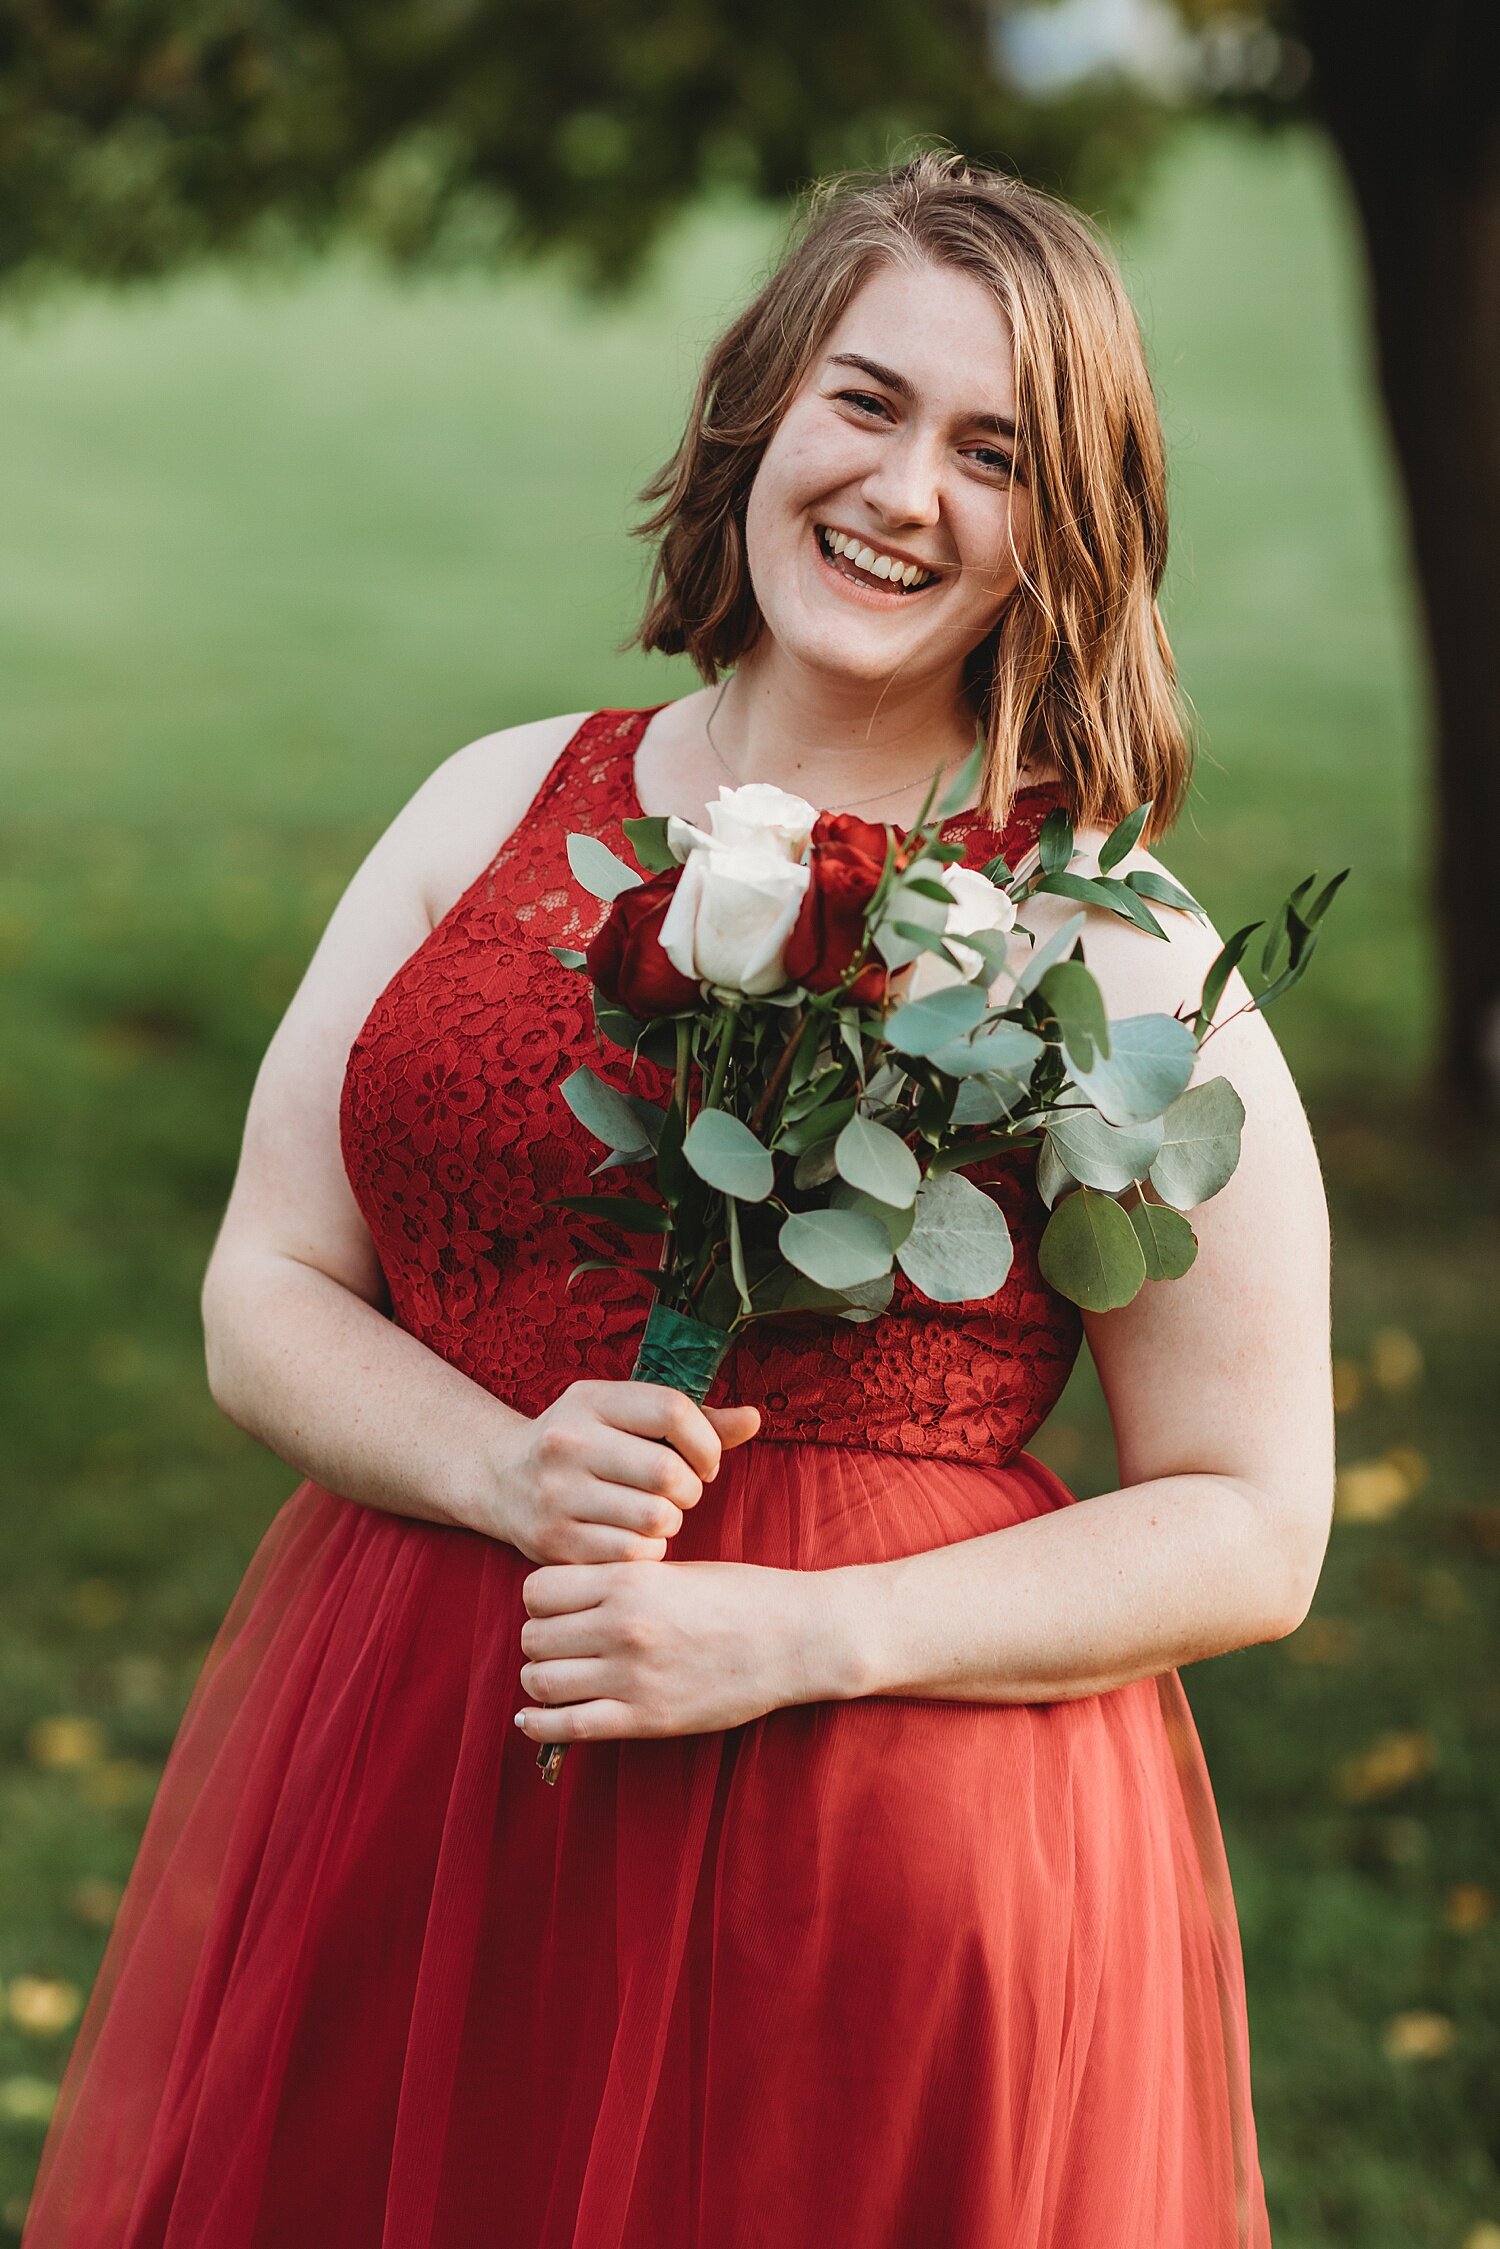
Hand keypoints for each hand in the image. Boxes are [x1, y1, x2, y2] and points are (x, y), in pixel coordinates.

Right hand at [481, 1378, 760, 1562]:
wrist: (501, 1479)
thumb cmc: (585, 1443)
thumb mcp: (625, 1415)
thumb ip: (693, 1419)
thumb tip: (755, 1419)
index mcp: (591, 1400)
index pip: (673, 1411)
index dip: (706, 1442)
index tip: (705, 1461)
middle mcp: (568, 1441)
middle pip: (669, 1472)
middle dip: (691, 1489)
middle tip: (681, 1494)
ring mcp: (557, 1493)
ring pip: (655, 1518)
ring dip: (670, 1523)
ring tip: (655, 1515)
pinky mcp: (554, 1541)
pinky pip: (632, 1555)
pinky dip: (647, 1552)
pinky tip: (633, 1538)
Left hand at [513, 1557, 837, 1744]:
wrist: (796, 1638)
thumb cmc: (740, 1596)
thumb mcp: (674, 1571)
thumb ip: (620, 1582)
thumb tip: (566, 1600)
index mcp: (629, 1581)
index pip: (537, 1590)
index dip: (542, 1600)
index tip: (558, 1607)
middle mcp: (622, 1626)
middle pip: (532, 1636)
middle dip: (540, 1640)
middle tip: (560, 1644)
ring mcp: (632, 1676)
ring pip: (539, 1680)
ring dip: (540, 1679)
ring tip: (559, 1676)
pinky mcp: (645, 1719)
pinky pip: (566, 1726)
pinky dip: (538, 1724)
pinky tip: (533, 1717)